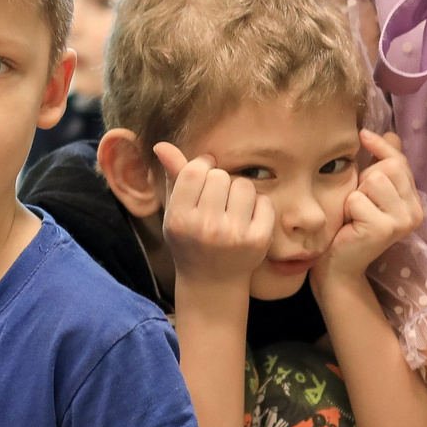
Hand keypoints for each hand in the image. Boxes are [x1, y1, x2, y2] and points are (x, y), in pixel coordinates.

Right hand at [153, 143, 274, 292]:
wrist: (212, 282)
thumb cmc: (191, 240)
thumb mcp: (175, 212)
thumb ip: (174, 176)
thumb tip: (162, 144)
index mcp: (180, 219)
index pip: (196, 171)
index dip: (203, 167)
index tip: (205, 177)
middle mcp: (206, 228)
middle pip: (221, 176)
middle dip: (220, 182)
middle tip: (217, 202)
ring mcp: (233, 235)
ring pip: (244, 185)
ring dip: (240, 192)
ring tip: (232, 210)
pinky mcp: (258, 240)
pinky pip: (264, 201)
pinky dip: (259, 207)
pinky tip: (247, 221)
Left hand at [321, 130, 425, 280]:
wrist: (337, 264)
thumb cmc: (349, 225)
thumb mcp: (368, 191)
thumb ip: (382, 164)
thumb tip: (391, 134)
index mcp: (414, 202)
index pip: (400, 161)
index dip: (381, 146)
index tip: (363, 134)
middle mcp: (415, 212)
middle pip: (389, 167)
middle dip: (366, 177)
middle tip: (359, 201)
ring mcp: (402, 222)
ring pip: (375, 179)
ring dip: (356, 193)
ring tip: (355, 212)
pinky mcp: (384, 229)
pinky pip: (358, 198)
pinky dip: (348, 207)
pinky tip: (350, 224)